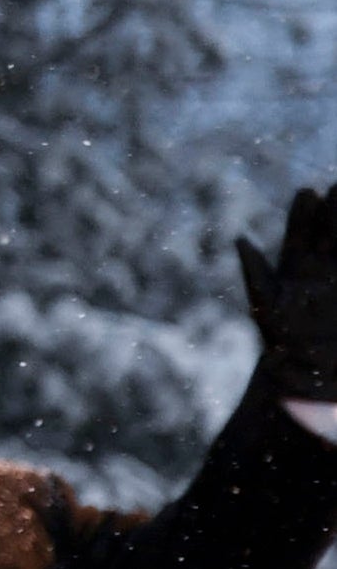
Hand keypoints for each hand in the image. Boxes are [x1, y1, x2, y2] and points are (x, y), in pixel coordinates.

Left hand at [242, 187, 336, 398]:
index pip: (300, 238)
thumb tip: (241, 240)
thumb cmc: (282, 344)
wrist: (308, 376)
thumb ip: (256, 275)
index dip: (304, 216)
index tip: (309, 192)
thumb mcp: (266, 308)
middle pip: (329, 237)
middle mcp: (320, 276)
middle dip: (335, 212)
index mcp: (295, 273)